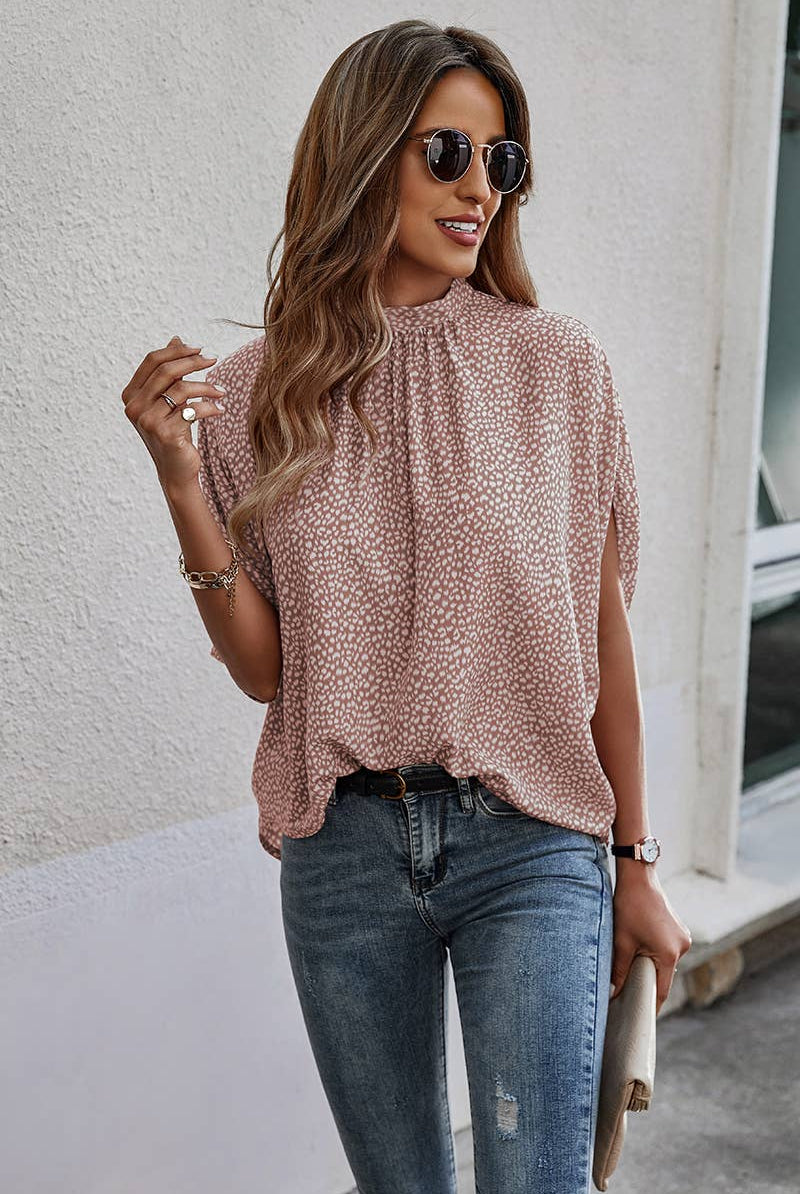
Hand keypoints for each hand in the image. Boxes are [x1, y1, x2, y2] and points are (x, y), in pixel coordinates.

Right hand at [121, 335, 225, 490]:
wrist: (176, 470)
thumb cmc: (174, 432)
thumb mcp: (168, 400)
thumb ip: (169, 373)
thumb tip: (176, 339)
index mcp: (131, 395)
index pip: (152, 361)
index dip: (176, 351)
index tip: (200, 349)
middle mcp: (135, 407)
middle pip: (166, 371)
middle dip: (193, 362)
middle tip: (214, 360)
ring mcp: (148, 421)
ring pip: (182, 389)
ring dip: (207, 387)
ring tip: (222, 392)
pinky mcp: (166, 434)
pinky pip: (193, 410)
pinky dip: (211, 407)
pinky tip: (221, 409)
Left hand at [610, 866, 692, 1014]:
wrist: (639, 877)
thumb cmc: (629, 907)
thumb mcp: (622, 941)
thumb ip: (620, 970)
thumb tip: (614, 993)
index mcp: (670, 953)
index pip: (662, 990)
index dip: (651, 1004)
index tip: (640, 1016)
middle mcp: (682, 946)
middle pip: (664, 975)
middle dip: (648, 981)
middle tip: (629, 990)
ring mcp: (683, 937)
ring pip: (665, 961)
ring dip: (651, 964)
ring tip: (633, 961)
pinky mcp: (679, 929)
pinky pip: (667, 949)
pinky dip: (655, 952)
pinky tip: (640, 945)